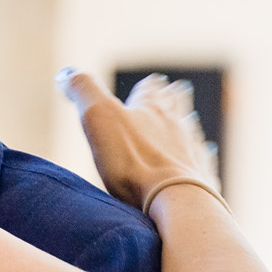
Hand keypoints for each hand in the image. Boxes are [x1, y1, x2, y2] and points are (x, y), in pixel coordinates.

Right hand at [58, 68, 220, 208]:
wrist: (174, 199)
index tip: (153, 79)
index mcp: (152, 110)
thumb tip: (66, 72)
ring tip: (190, 118)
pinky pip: (203, 162)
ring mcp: (192, 153)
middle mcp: (177, 127)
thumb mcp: (98, 116)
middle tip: (180, 88)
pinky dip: (202, 156)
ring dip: (188, 125)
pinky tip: (205, 156)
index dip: (148, 85)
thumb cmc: (134, 160)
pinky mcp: (201, 179)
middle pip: (176, 107)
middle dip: (174, 97)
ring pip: (190, 132)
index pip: (150, 91)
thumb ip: (82, 90)